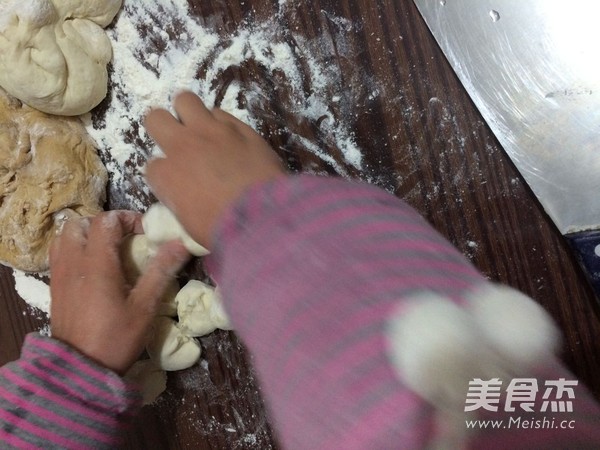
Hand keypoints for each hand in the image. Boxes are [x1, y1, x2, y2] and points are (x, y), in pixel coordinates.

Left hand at [49, 210, 189, 374]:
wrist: (79, 370)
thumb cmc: (116, 338)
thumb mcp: (145, 307)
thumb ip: (161, 271)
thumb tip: (181, 243)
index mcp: (97, 263)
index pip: (107, 220)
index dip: (129, 219)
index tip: (146, 234)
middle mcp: (73, 262)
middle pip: (81, 223)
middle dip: (105, 224)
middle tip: (126, 239)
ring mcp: (60, 274)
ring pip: (66, 236)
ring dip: (87, 235)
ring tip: (109, 251)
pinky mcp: (54, 287)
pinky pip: (60, 254)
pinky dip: (76, 250)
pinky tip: (93, 269)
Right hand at [144, 91, 284, 248]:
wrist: (262, 215)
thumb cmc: (223, 230)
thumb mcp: (190, 226)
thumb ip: (182, 204)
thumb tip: (187, 201)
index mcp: (166, 175)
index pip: (152, 166)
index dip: (164, 174)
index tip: (176, 182)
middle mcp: (182, 146)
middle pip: (156, 118)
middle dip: (163, 127)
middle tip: (177, 138)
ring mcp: (211, 131)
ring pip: (186, 100)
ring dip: (189, 113)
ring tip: (201, 128)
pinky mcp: (238, 127)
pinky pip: (220, 113)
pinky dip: (220, 122)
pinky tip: (229, 136)